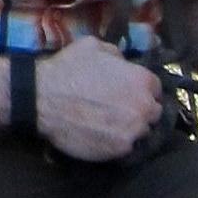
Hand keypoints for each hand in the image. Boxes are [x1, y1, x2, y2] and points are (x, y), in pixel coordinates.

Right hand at [33, 35, 164, 162]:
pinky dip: (117, 141)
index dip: (141, 88)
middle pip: (153, 112)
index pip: (155, 88)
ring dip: (130, 127)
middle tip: (121, 108)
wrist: (42, 99)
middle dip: (140, 109)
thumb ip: (117, 56)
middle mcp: (144, 107)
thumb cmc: (68, 69)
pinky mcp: (119, 150)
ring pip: (142, 131)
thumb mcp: (93, 47)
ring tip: (110, 123)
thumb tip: (123, 64)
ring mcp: (133, 131)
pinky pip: (127, 147)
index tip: (129, 91)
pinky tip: (102, 134)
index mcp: (142, 80)